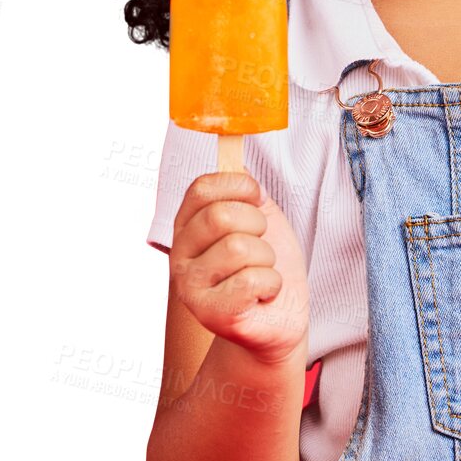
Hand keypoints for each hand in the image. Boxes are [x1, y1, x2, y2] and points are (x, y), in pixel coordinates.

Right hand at [169, 170, 309, 366]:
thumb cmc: (267, 266)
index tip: (256, 201)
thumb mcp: (258, 217)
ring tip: (262, 274)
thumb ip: (241, 188)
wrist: (279, 320)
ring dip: (267, 260)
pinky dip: (272, 285)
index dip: (239, 187)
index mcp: (187, 227)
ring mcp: (191, 288)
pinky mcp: (212, 314)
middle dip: (258, 227)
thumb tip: (231, 140)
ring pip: (241, 248)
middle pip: (221, 216)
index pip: (202, 188)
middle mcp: (180, 257)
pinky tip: (263, 296)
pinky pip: (253, 280)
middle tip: (262, 246)